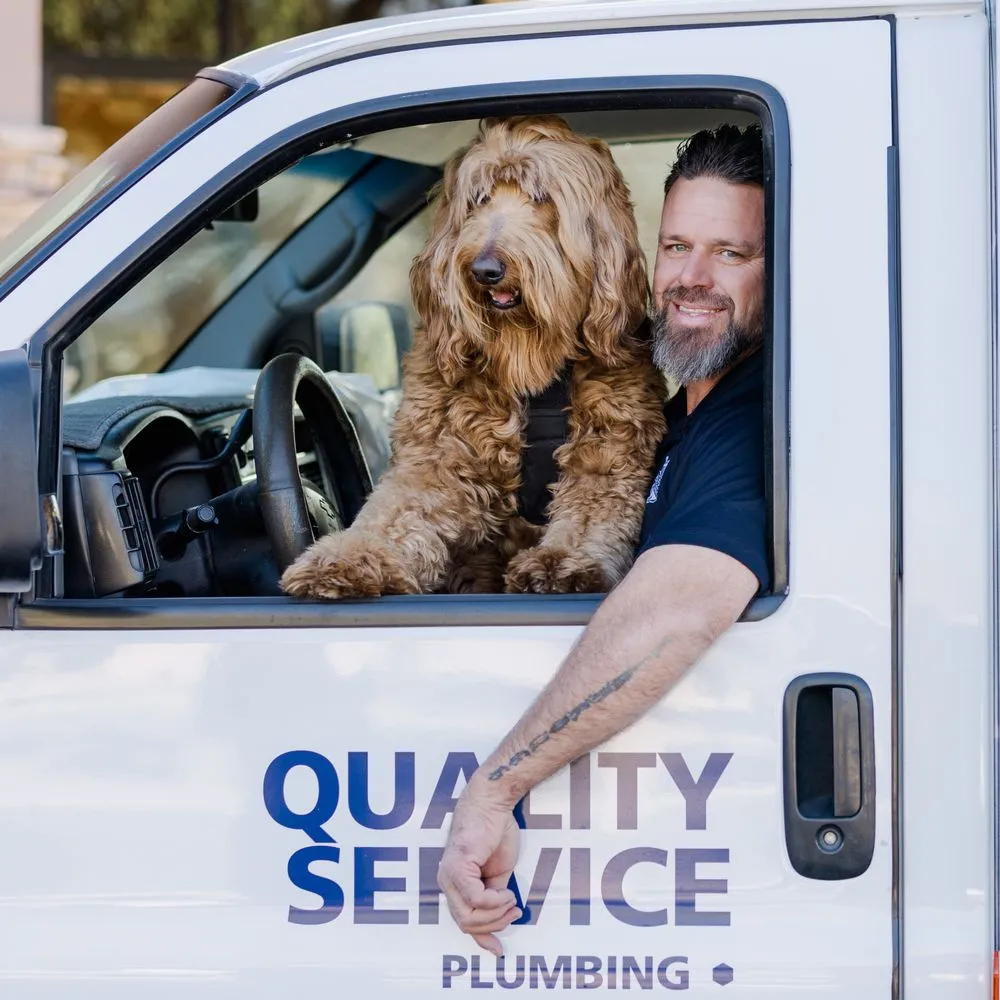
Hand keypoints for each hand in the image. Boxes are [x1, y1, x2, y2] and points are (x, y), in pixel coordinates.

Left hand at [438, 779, 521, 955]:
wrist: (493, 804)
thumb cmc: (495, 834)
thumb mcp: (498, 876)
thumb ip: (494, 901)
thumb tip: (501, 926)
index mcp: (454, 885)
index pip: (463, 922)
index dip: (482, 939)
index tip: (499, 950)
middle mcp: (445, 882)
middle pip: (466, 924)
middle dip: (494, 925)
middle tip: (514, 912)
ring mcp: (448, 875)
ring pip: (469, 916)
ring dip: (496, 914)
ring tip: (511, 900)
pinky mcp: (456, 867)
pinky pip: (475, 898)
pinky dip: (495, 901)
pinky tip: (506, 892)